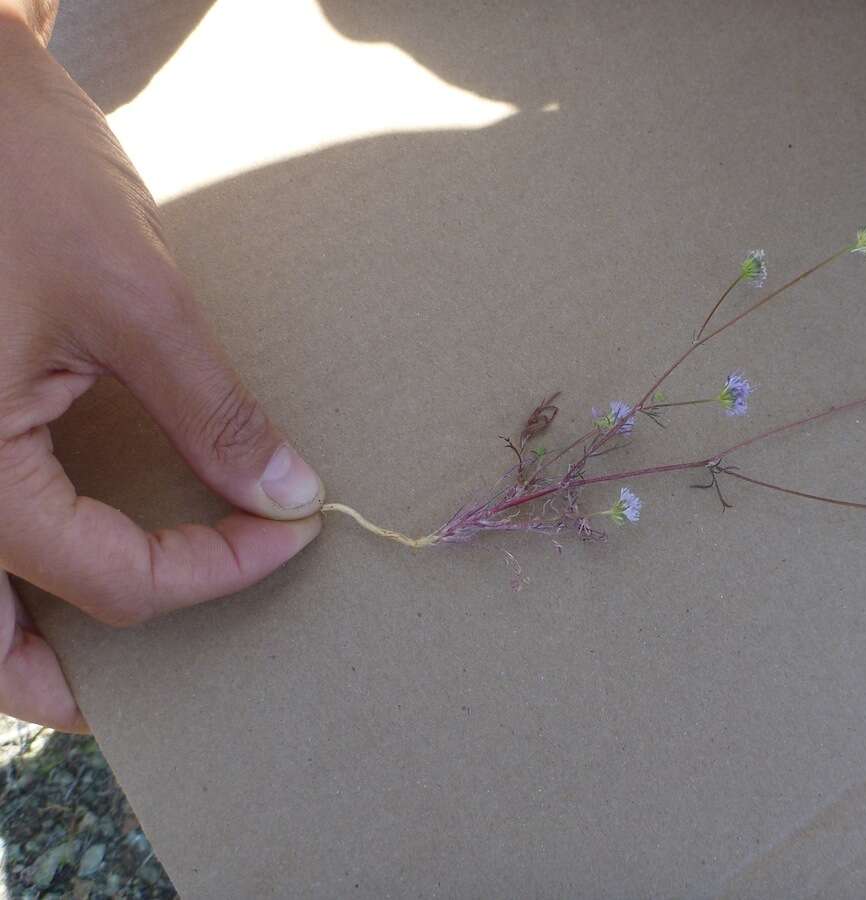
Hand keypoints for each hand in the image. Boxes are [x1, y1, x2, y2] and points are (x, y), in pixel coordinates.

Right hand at [0, 15, 323, 730]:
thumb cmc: (13, 167)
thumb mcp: (132, 299)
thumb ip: (211, 412)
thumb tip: (287, 492)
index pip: (115, 577)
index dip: (219, 569)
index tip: (296, 534)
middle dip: (68, 682)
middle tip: (157, 694)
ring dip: (31, 634)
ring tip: (113, 642)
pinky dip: (27, 557)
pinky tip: (83, 538)